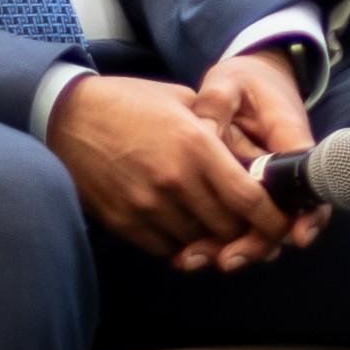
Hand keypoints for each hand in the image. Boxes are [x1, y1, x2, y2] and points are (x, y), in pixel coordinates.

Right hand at [45, 72, 301, 273]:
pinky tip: (188, 231)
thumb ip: (218, 130)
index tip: (284, 226)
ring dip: (215, 242)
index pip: (247, 198)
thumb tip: (253, 157)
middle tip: (258, 234)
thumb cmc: (128, 103)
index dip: (272, 220)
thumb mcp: (181, 101)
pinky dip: (183, 246)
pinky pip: (167, 248)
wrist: (66, 117)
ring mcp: (147, 205)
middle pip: (228, 228)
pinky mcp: (124, 222)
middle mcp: (174, 181)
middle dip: (249, 235)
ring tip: (224, 235)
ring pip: (199, 244)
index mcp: (195, 146)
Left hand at [192, 47, 332, 259]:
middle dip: (260, 244)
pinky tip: (189, 251)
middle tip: (227, 260)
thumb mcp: (227, 82)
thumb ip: (216, 105)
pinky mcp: (252, 194)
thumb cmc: (244, 80)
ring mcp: (272, 186)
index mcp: (290, 139)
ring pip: (264, 228)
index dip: (307, 214)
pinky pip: (244, 223)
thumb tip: (202, 135)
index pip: (309, 181)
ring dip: (237, 249)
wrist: (255, 79)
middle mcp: (287, 170)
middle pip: (288, 219)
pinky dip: (222, 240)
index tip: (296, 237)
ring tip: (196, 260)